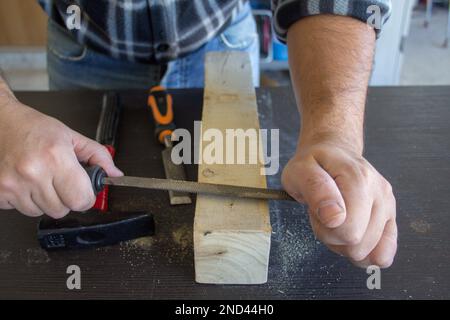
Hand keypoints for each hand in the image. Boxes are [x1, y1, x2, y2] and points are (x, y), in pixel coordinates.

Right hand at [0, 92, 122, 217]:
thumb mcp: (71, 136)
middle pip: (62, 210)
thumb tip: (115, 174)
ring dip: (44, 200)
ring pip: (40, 213)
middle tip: (59, 181)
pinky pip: (20, 211)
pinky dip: (25, 200)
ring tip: (39, 178)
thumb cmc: (33, 128)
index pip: (81, 200)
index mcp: (55, 156)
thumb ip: (98, 156)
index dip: (86, 197)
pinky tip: (24, 182)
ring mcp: (13, 184)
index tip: (83, 190)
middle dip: (65, 199)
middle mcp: (33, 172)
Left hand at [282, 139, 396, 267]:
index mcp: (358, 178)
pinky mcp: (391, 217)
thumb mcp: (299, 171)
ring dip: (345, 243)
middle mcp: (379, 191)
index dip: (325, 228)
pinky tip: (352, 233)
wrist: (332, 152)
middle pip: (358, 244)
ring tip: (336, 219)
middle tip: (324, 214)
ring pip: (368, 251)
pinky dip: (364, 250)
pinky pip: (385, 252)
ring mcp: (388, 204)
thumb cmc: (314, 164)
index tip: (317, 211)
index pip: (349, 229)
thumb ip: (315, 190)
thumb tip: (335, 217)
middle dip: (333, 236)